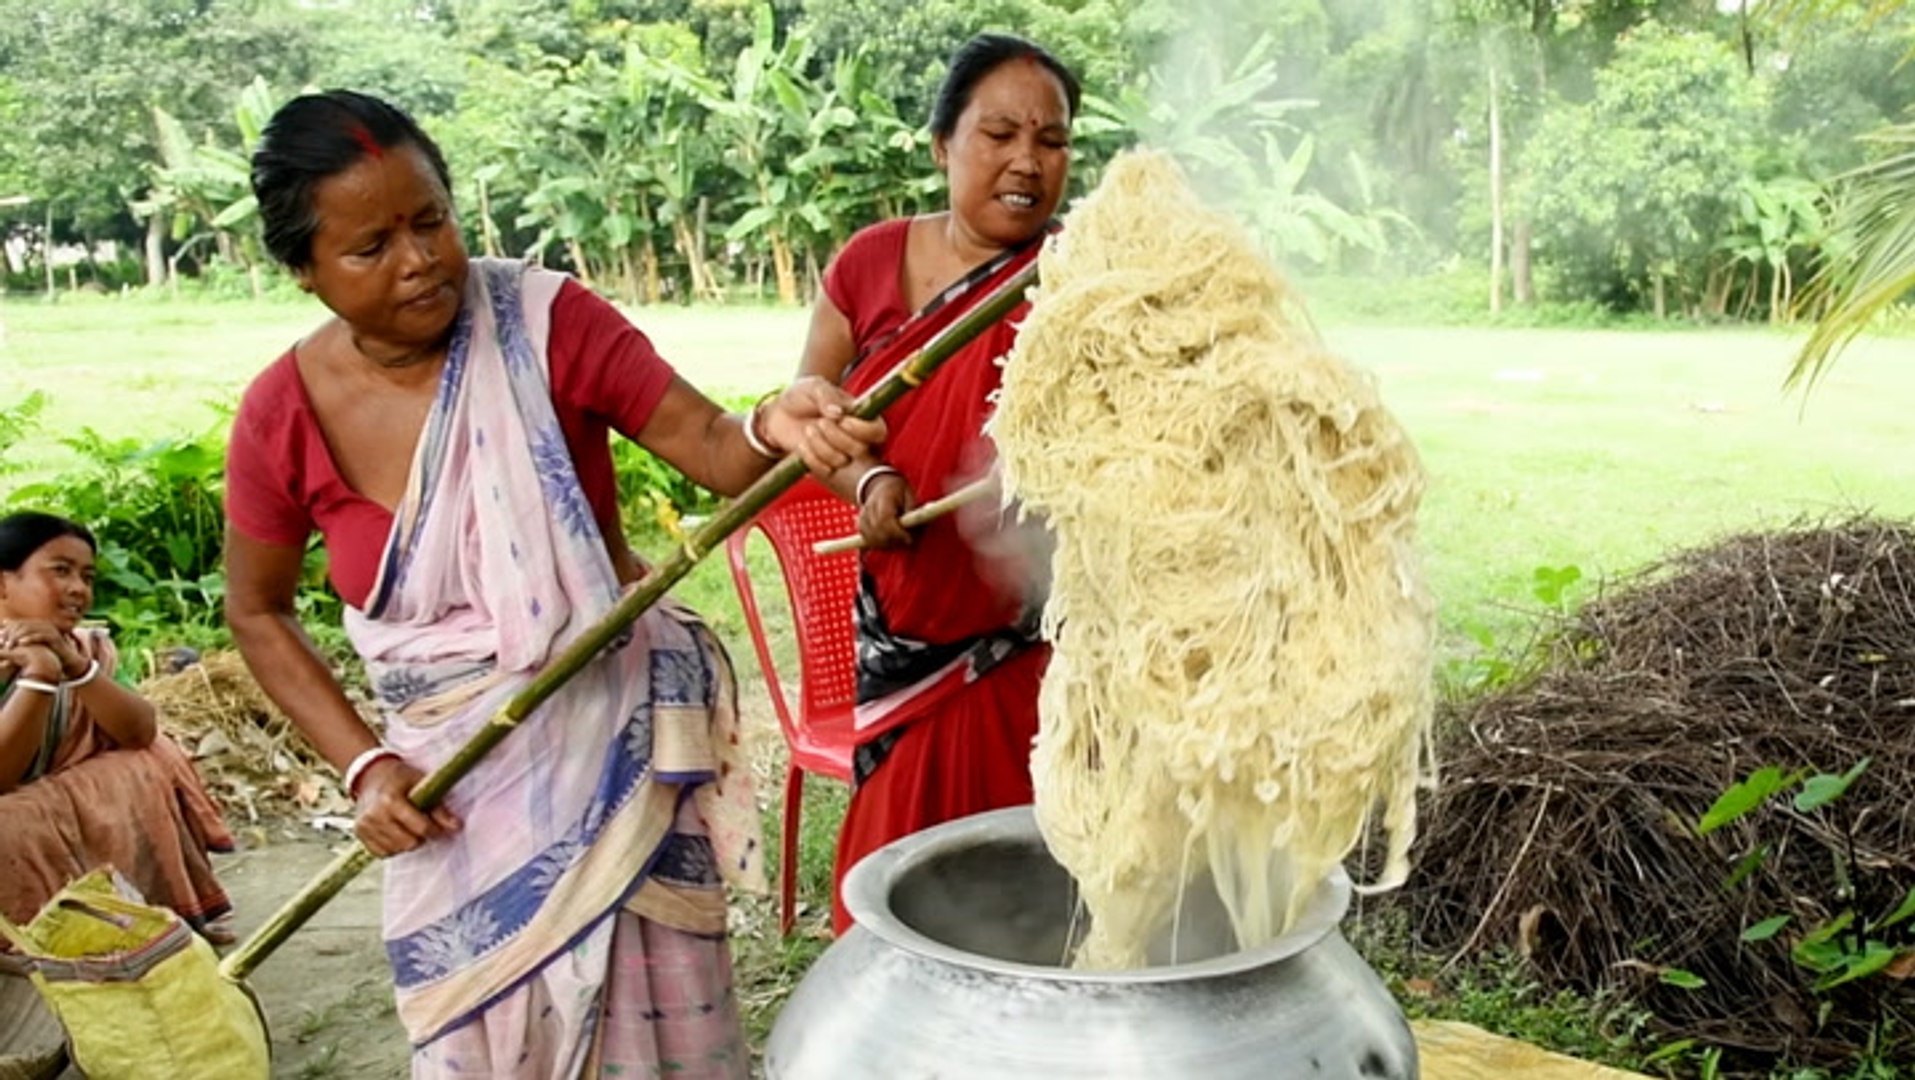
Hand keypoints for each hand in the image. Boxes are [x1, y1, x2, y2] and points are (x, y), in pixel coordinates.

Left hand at [0, 620, 84, 678]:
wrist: (65, 659)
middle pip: (23, 625)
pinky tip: (21, 643)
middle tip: (3, 642)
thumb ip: (21, 637)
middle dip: (11, 634)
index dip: (8, 630)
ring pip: (30, 630)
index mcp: (38, 624)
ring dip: (18, 637)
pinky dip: (30, 638)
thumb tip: (7, 631)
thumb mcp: (32, 644)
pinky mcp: (55, 637)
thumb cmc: (46, 651)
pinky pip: (40, 636)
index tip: (0, 638)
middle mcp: (44, 624)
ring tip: (9, 644)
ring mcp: (50, 630)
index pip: (19, 623)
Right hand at [352, 757, 460, 856]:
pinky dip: (394, 846)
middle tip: (424, 825)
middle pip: (409, 843)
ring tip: (409, 827)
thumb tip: (456, 826)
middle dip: (421, 837)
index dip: (436, 830)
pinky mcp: (359, 835)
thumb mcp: (421, 783)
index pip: (420, 828)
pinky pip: (383, 853)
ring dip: (408, 842)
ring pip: (396, 850)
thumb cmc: (400, 777)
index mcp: (390, 800)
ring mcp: (364, 827)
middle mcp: (374, 816)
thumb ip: (438, 807)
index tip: (442, 826)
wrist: (369, 774)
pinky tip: (397, 832)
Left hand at [760, 377, 888, 477]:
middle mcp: (854, 437)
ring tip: (808, 430)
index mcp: (860, 416)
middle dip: (838, 437)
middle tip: (820, 423)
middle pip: (860, 449)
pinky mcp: (824, 465)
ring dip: (821, 446)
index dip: (863, 430)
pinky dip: (811, 457)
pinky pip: (825, 470)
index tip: (843, 420)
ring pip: (841, 460)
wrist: (778, 413)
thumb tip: (838, 413)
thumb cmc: (801, 396)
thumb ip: (827, 396)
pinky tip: (802, 444)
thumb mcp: (814, 387)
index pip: (878, 430)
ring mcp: (840, 453)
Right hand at [858, 469, 916, 549]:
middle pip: (877, 530)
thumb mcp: (909, 495)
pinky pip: (867, 540)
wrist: (881, 486)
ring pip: (871, 538)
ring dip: (887, 544)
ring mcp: (862, 516)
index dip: (897, 532)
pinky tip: (889, 541)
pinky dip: (879, 544)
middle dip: (893, 540)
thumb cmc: (899, 492)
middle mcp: (869, 507)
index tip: (909, 539)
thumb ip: (912, 511)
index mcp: (883, 497)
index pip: (885, 519)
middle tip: (906, 540)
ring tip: (899, 540)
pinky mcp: (860, 524)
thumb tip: (913, 527)